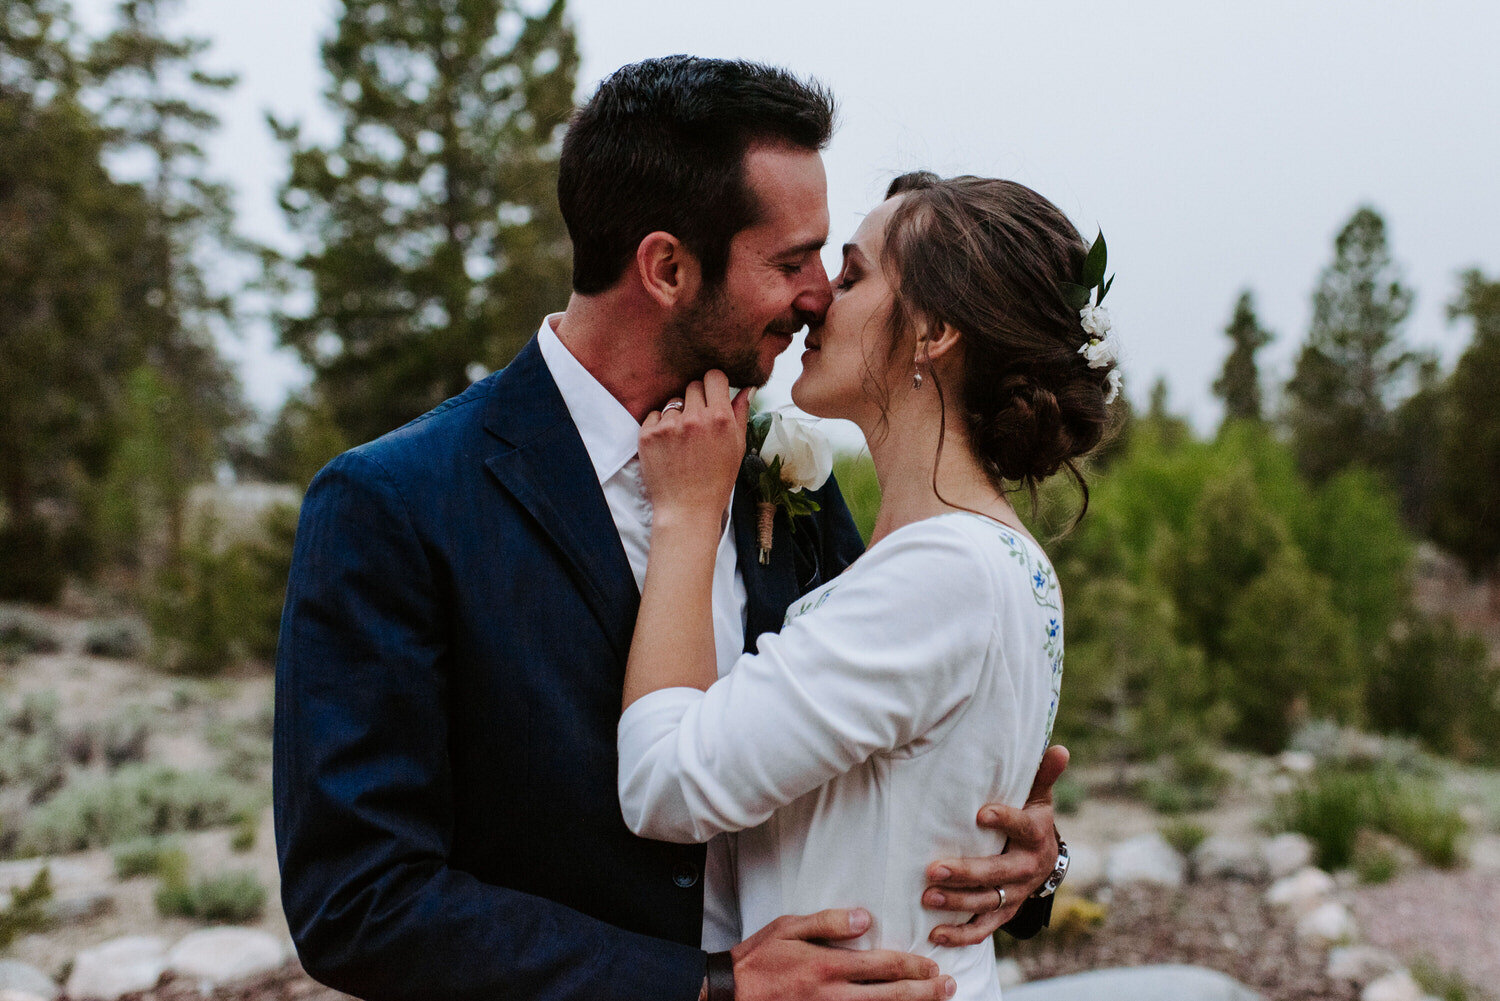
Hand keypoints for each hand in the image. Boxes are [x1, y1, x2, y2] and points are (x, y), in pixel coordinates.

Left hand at [638, 371, 751, 527]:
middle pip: (693, 385)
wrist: (687, 509)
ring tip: (683, 441)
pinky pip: (654, 415)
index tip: (713, 395)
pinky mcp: (648, 435)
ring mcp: (669, 426)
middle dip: (697, 399)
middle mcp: (694, 418)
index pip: (714, 376)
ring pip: (673, 402)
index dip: (714, 384)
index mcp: (719, 418)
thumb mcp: (737, 447)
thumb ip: (740, 414)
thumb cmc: (717, 480)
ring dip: (678, 415)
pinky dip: (660, 427)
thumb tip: (747, 388)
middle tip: (698, 422)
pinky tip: (668, 447)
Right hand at [731, 908, 954, 1000]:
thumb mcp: (788, 927)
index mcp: (827, 966)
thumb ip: (828, 921)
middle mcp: (833, 995)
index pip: (882, 966)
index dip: (912, 966)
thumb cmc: (759, 958)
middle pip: (891, 997)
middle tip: (950, 987)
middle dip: (925, 992)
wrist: (729, 994)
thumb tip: (864, 918)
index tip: (931, 966)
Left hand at [923, 744, 1068, 944]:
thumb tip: (1059, 748)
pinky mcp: (1005, 912)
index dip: (1004, 820)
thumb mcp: (1038, 797)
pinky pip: (984, 928)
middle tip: (935, 869)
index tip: (980, 813)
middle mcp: (1027, 868)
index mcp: (1035, 835)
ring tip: (928, 897)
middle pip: (998, 872)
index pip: (1021, 827)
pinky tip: (936, 934)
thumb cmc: (1032, 819)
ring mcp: (1016, 893)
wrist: (1046, 861)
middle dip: (967, 872)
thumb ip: (1043, 775)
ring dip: (958, 903)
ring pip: (988, 902)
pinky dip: (961, 934)